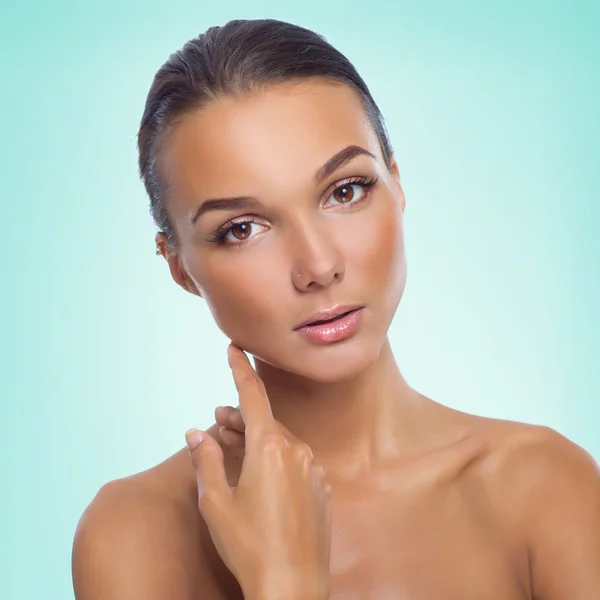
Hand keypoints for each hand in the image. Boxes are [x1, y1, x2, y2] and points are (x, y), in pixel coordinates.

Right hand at [185, 344, 331, 599]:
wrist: (293, 586)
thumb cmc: (249, 545)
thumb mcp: (216, 502)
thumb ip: (207, 460)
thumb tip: (196, 432)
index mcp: (269, 447)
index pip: (252, 396)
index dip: (241, 369)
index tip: (235, 348)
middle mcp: (296, 451)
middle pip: (265, 421)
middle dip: (240, 417)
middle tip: (217, 421)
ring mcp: (312, 470)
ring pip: (281, 441)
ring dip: (257, 439)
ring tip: (234, 445)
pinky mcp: (321, 488)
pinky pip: (296, 462)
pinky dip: (276, 459)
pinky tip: (262, 477)